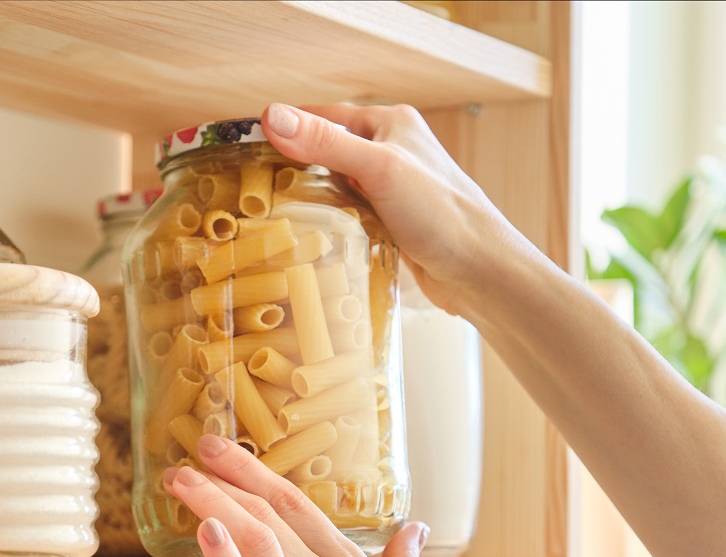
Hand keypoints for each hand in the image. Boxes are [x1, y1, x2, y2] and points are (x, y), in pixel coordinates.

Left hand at [163, 434, 457, 556]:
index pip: (298, 507)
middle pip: (268, 517)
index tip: (224, 451)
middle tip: (191, 449)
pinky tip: (206, 531)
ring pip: (253, 544)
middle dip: (225, 477)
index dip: (256, 473)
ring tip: (181, 481)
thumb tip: (415, 527)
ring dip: (213, 505)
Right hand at [260, 102, 534, 316]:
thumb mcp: (378, 169)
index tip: (245, 147)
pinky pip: (347, 214)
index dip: (285, 129)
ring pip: (335, 186)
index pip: (323, 116)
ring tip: (274, 214)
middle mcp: (391, 151)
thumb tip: (273, 118)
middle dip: (293, 167)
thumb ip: (326, 143)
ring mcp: (391, 188)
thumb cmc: (443, 215)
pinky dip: (328, 223)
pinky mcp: (391, 221)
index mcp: (390, 124)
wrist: (480, 272)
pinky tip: (311, 236)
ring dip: (310, 199)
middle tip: (253, 187)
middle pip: (326, 152)